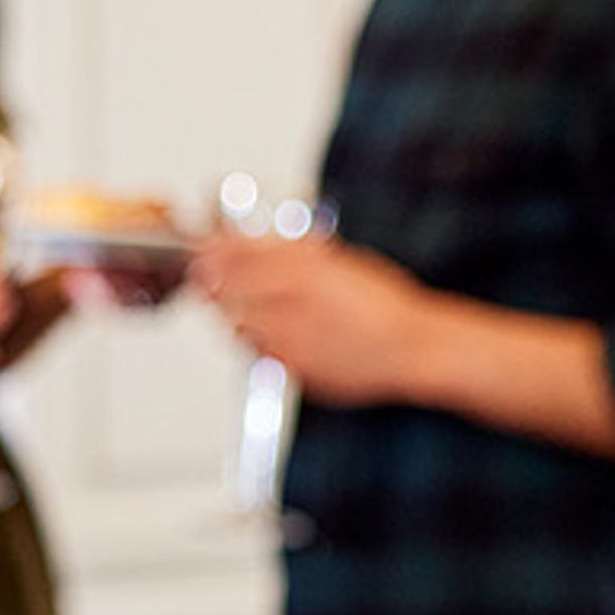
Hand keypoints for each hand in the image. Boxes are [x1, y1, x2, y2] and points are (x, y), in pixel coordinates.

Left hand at [192, 233, 429, 407]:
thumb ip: (293, 254)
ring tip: (253, 305)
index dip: (212, 252)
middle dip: (215, 283)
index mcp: (303, 270)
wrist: (411, 348)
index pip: (236, 256)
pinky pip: (258, 352)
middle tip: (212, 277)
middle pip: (225, 291)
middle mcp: (290, 305)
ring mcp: (288, 341)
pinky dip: (257, 340)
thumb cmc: (384, 304)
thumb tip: (251, 246)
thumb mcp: (339, 261)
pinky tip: (276, 331)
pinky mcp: (292, 368)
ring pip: (236, 325)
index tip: (203, 250)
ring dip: (234, 313)